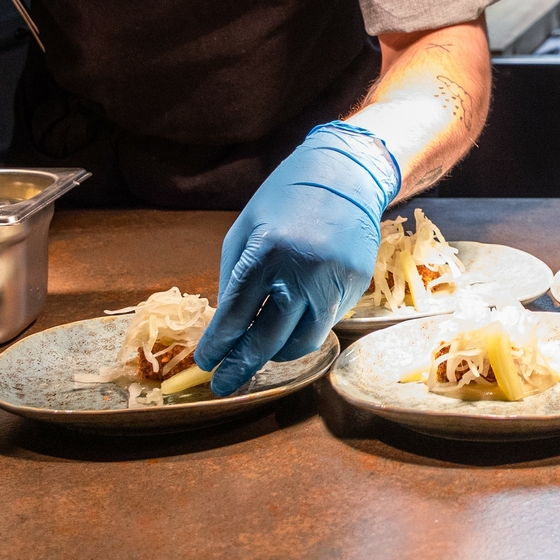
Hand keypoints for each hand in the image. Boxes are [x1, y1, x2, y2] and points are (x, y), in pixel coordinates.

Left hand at [195, 123, 397, 395]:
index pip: (234, 315)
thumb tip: (227, 323)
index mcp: (265, 254)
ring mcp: (332, 282)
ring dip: (277, 354)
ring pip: (303, 342)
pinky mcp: (355, 285)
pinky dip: (304, 329)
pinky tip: (293, 323)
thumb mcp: (245, 228)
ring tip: (261, 353)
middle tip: (224, 385)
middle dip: (241, 367)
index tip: (205, 363)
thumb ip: (234, 276)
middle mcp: (301, 273)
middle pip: (267, 340)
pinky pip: (326, 322)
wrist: (346, 174)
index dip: (217, 345)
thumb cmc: (285, 198)